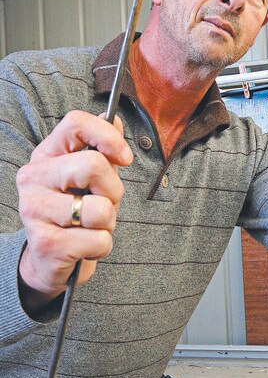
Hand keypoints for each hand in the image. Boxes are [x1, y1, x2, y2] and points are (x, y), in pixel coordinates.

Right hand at [16, 111, 132, 310]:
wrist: (49, 259)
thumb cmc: (76, 211)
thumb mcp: (92, 177)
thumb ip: (103, 148)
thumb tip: (114, 119)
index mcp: (47, 154)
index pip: (76, 122)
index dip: (108, 136)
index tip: (125, 159)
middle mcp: (33, 177)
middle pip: (93, 165)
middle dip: (114, 190)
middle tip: (106, 204)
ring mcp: (34, 210)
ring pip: (100, 209)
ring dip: (108, 223)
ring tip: (91, 227)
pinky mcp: (45, 243)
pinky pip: (98, 240)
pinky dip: (102, 247)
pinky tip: (85, 247)